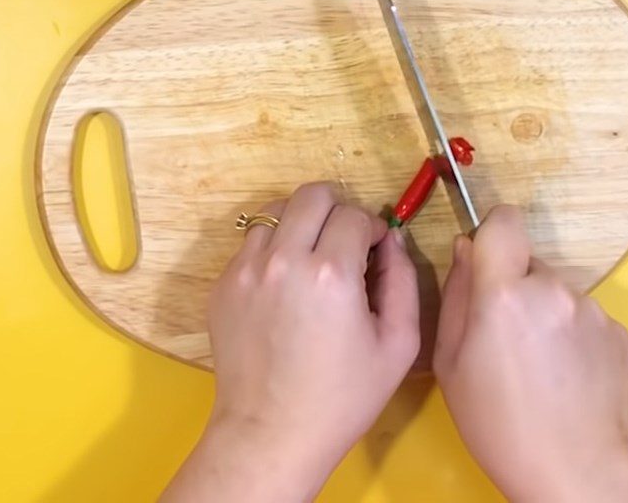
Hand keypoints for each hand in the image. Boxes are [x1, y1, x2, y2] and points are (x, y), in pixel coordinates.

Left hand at [162, 183, 419, 502]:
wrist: (270, 434)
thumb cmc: (341, 397)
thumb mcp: (398, 344)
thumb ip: (404, 280)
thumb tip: (392, 240)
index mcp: (331, 273)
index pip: (354, 214)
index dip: (372, 227)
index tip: (374, 247)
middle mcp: (284, 261)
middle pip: (312, 194)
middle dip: (337, 207)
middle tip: (345, 238)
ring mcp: (246, 270)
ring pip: (276, 211)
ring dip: (300, 223)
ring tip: (311, 256)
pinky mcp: (223, 284)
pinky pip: (251, 243)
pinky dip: (273, 249)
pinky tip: (285, 283)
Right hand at [434, 206, 627, 502]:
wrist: (576, 474)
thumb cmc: (498, 423)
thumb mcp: (450, 361)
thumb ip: (455, 293)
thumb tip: (464, 248)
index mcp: (504, 293)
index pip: (503, 220)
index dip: (491, 233)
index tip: (485, 262)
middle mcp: (553, 289)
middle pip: (527, 263)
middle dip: (514, 287)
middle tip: (506, 338)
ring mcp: (591, 309)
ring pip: (555, 291)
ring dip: (544, 312)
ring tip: (539, 365)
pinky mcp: (616, 331)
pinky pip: (582, 315)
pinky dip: (570, 334)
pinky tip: (566, 375)